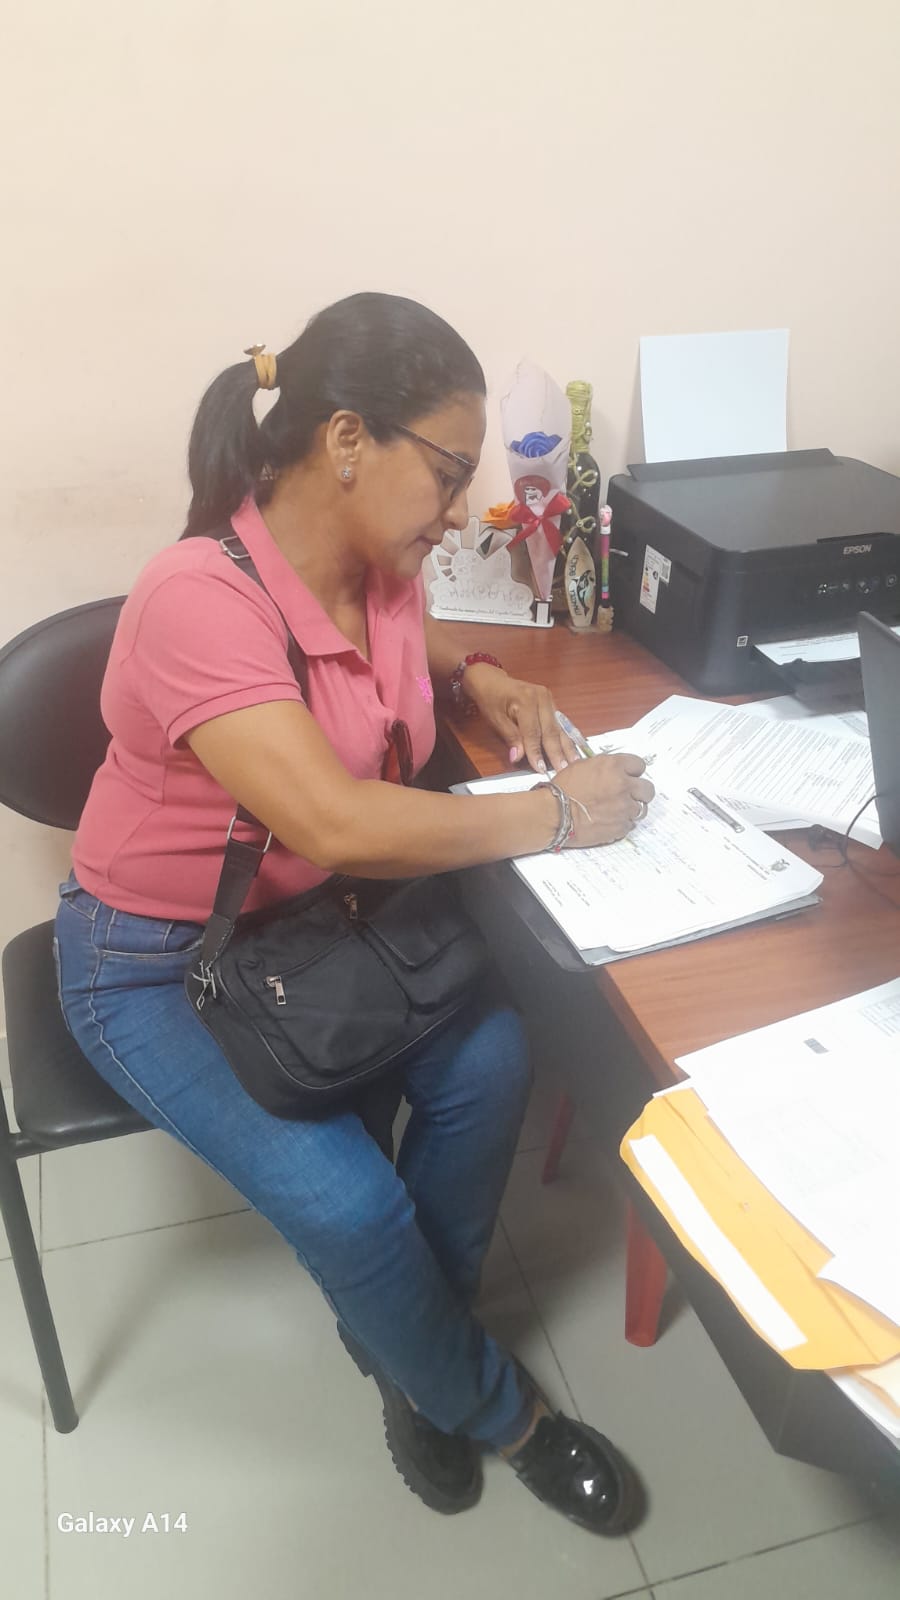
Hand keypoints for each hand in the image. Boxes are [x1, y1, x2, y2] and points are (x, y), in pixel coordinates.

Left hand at [462, 665, 578, 772]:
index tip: (541, 769)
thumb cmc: (491, 699)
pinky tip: (574, 749)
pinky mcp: (552, 703)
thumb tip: (518, 757)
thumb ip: (510, 737)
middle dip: (557, 752)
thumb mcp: (495, 718)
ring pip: (559, 727)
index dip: (536, 752)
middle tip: (563, 770)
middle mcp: (542, 697)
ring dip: (567, 747)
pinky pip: (560, 723)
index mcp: (527, 699)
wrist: (493, 680)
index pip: (533, 732)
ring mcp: (550, 699)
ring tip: (575, 763)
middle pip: (550, 730)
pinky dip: (566, 737)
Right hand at [554, 753, 654, 846]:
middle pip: (648, 788)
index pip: (639, 765)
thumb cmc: (562, 790)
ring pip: (642, 808)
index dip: (633, 772)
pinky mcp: (621, 826)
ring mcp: (625, 808)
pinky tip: (610, 821)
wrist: (554, 814)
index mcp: (614, 766)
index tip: (628, 776)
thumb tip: (612, 770)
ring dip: (632, 808)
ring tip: (618, 810)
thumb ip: (603, 766)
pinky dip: (623, 823)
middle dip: (639, 791)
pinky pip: (631, 824)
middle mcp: (624, 785)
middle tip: (628, 794)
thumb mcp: (582, 766)